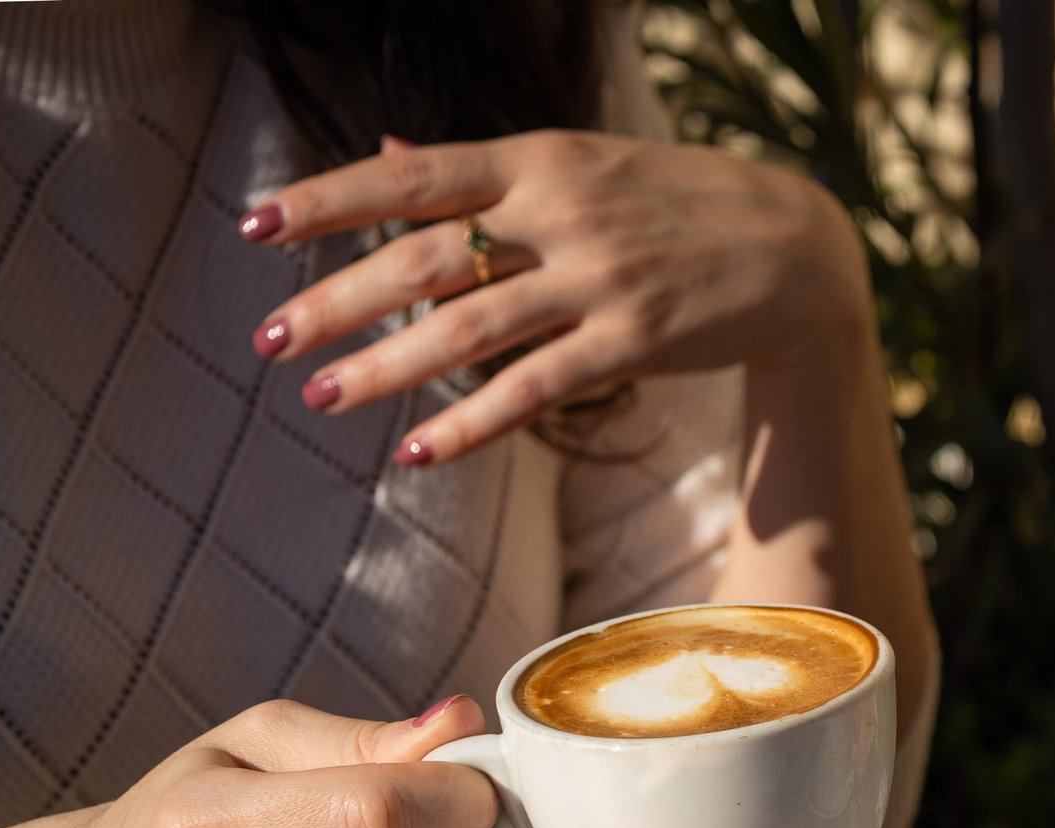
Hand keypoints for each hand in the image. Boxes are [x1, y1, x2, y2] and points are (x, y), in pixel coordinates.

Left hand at [241, 130, 871, 465]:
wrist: (798, 251)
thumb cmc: (683, 205)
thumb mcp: (587, 164)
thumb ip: (488, 170)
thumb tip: (390, 153)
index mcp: (542, 159)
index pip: (415, 177)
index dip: (330, 198)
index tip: (256, 223)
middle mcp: (563, 214)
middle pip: (426, 258)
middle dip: (337, 298)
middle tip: (267, 337)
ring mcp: (600, 280)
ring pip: (469, 327)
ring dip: (387, 366)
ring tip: (322, 395)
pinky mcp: (634, 342)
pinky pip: (534, 388)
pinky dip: (472, 420)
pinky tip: (418, 449)